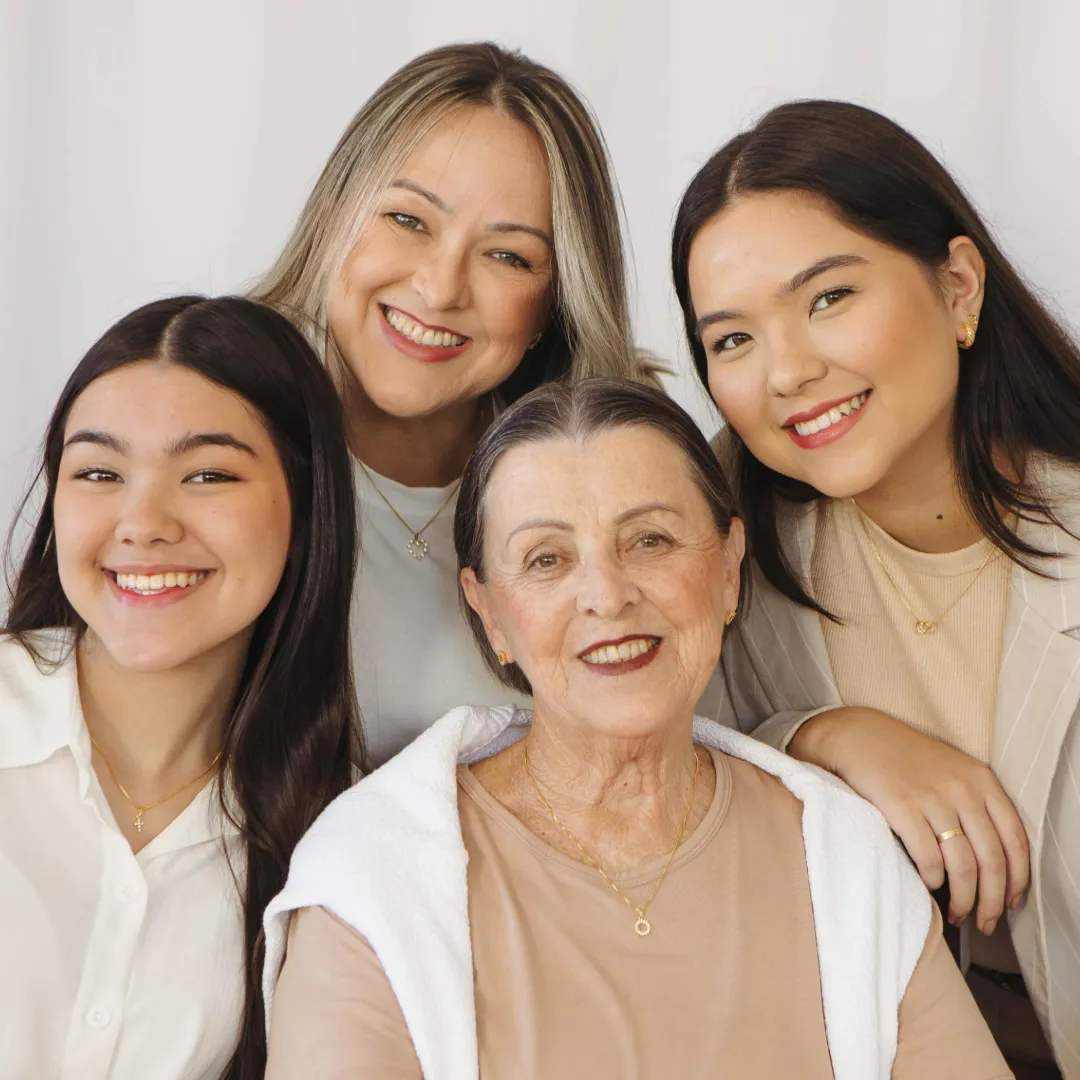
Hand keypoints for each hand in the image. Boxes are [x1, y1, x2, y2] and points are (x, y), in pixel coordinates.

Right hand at [789, 706, 1029, 933]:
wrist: (857, 736)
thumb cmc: (905, 759)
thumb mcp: (952, 770)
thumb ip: (976, 804)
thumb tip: (995, 864)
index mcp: (981, 780)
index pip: (1014, 839)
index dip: (1018, 878)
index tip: (1013, 902)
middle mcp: (962, 789)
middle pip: (991, 860)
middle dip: (992, 901)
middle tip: (986, 922)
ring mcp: (932, 798)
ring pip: (962, 866)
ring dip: (963, 899)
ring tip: (958, 914)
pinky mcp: (901, 808)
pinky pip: (927, 858)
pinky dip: (932, 880)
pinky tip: (928, 885)